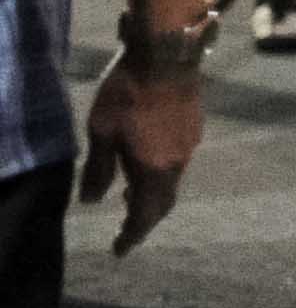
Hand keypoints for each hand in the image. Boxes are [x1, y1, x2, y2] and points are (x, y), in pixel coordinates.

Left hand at [79, 48, 197, 254]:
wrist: (167, 57)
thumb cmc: (127, 94)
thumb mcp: (101, 132)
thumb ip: (97, 169)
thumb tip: (90, 201)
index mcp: (153, 169)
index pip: (145, 214)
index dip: (132, 234)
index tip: (120, 250)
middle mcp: (176, 164)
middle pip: (163, 202)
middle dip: (145, 218)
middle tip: (127, 227)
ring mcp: (189, 146)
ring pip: (171, 181)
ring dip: (152, 194)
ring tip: (131, 193)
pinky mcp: (193, 129)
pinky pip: (177, 162)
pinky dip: (160, 173)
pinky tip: (147, 159)